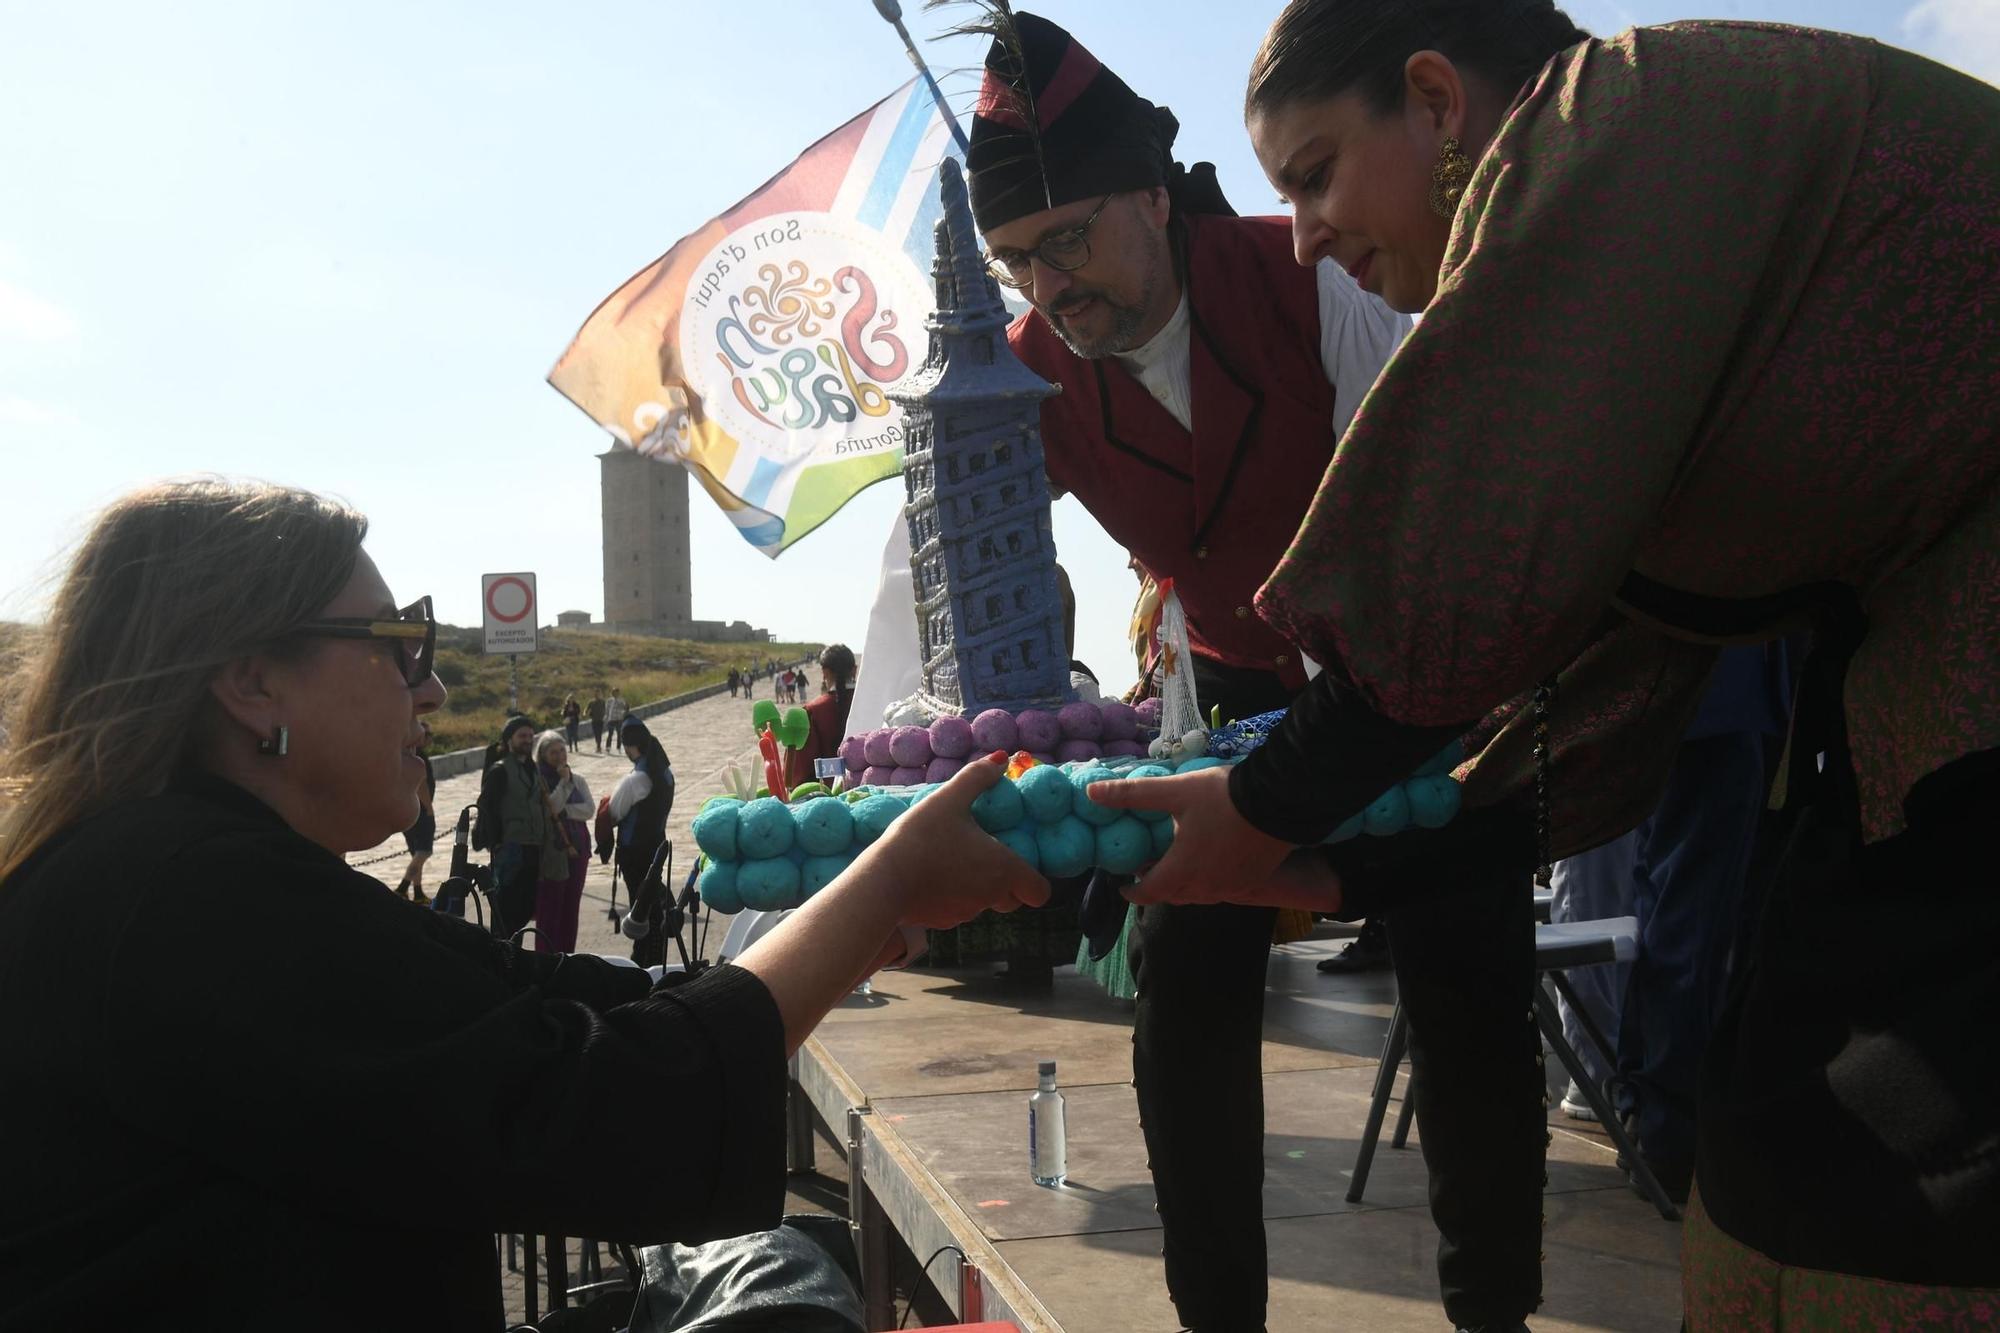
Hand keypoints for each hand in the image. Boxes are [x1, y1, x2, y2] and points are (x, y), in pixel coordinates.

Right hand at [861, 755, 1051, 928]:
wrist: (883, 881)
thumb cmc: (922, 837)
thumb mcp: (950, 798)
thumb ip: (978, 777)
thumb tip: (1001, 758)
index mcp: (1003, 869)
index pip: (1039, 891)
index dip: (1034, 879)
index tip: (1019, 861)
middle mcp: (990, 896)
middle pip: (1012, 898)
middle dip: (1004, 883)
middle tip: (982, 855)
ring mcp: (966, 913)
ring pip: (983, 904)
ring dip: (976, 887)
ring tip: (951, 860)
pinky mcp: (942, 922)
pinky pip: (957, 910)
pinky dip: (951, 897)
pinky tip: (931, 877)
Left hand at [1088, 765, 1341, 911]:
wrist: (1279, 802)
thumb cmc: (1222, 798)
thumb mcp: (1174, 792)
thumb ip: (1132, 795)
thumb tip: (1091, 793)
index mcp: (1182, 871)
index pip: (1148, 893)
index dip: (1132, 890)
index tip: (1123, 884)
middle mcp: (1205, 887)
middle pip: (1173, 896)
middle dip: (1158, 886)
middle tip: (1149, 868)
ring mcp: (1231, 888)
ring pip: (1199, 895)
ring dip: (1184, 884)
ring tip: (1178, 862)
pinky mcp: (1252, 882)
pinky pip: (1222, 890)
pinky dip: (1209, 882)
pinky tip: (1211, 861)